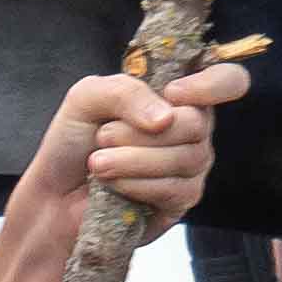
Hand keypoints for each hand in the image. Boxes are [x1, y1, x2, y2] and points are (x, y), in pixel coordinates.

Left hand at [28, 58, 245, 229]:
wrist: (53, 194)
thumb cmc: (73, 142)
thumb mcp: (87, 98)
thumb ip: (125, 91)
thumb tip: (167, 117)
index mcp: (178, 96)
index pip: (227, 81)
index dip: (211, 84)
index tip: (172, 93)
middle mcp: (193, 129)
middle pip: (197, 123)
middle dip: (139, 132)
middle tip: (102, 136)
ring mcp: (191, 166)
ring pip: (186, 157)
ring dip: (131, 159)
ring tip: (97, 163)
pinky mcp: (180, 200)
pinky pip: (173, 189)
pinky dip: (135, 184)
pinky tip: (110, 185)